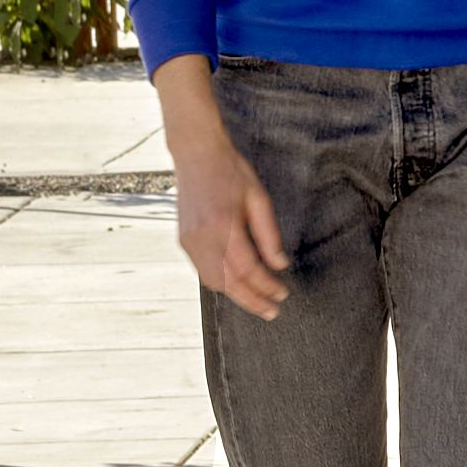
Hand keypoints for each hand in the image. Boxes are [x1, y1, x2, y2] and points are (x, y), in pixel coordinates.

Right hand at [157, 72, 287, 327]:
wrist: (196, 155)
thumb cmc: (231, 171)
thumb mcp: (258, 197)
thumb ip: (269, 235)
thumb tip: (279, 265)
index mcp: (224, 226)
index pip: (247, 269)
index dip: (266, 287)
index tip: (283, 295)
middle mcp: (202, 239)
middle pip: (228, 283)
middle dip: (251, 301)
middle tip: (272, 311)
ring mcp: (189, 242)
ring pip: (213, 281)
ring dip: (235, 295)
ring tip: (258, 301)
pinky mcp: (183, 241)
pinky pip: (203, 271)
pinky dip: (221, 282)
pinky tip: (237, 284)